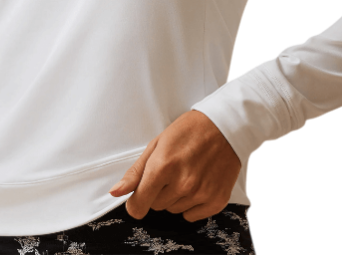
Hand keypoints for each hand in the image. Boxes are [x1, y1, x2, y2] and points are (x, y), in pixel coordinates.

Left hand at [108, 109, 240, 222]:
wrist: (225, 126)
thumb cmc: (190, 130)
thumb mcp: (157, 144)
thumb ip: (136, 172)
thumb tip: (116, 193)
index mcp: (163, 167)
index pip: (138, 205)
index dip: (136, 201)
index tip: (140, 194)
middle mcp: (182, 183)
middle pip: (156, 205)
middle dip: (159, 190)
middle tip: (172, 169)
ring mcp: (200, 193)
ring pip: (174, 209)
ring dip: (176, 196)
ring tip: (187, 172)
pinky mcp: (216, 200)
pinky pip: (192, 215)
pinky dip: (192, 202)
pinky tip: (199, 181)